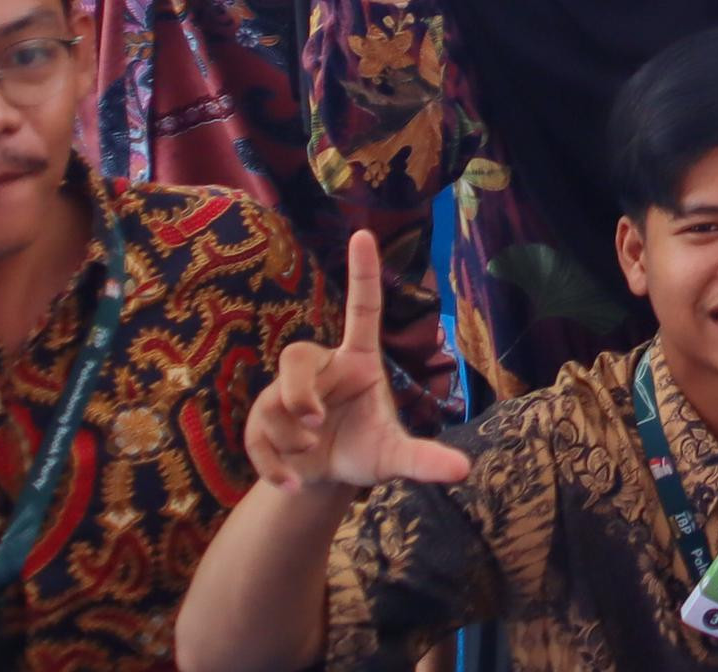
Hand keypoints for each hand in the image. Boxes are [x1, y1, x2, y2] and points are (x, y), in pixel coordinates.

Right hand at [246, 231, 477, 492]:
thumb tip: (462, 469)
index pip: (361, 310)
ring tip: (311, 452)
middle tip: (315, 421)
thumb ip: (424, 460)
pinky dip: (270, 464)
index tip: (364, 234)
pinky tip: (292, 484)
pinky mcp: (264, 424)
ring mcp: (288, 395)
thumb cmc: (366, 451)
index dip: (362, 274)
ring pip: (271, 400)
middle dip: (298, 390)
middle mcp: (321, 370)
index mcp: (358, 362)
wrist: (328, 479)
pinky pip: (255, 434)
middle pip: (296, 354)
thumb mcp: (395, 458)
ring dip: (288, 434)